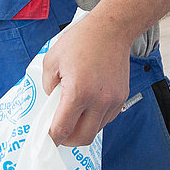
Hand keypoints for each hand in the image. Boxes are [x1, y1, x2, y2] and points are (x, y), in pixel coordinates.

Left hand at [43, 17, 130, 146]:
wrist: (111, 29)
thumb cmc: (81, 40)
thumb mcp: (52, 60)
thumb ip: (48, 86)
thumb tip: (53, 102)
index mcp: (78, 92)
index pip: (63, 128)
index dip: (52, 138)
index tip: (47, 139)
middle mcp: (98, 100)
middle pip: (83, 138)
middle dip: (68, 140)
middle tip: (60, 133)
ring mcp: (113, 101)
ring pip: (96, 130)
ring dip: (83, 129)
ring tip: (74, 115)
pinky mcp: (121, 97)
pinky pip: (106, 119)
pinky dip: (95, 119)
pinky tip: (87, 106)